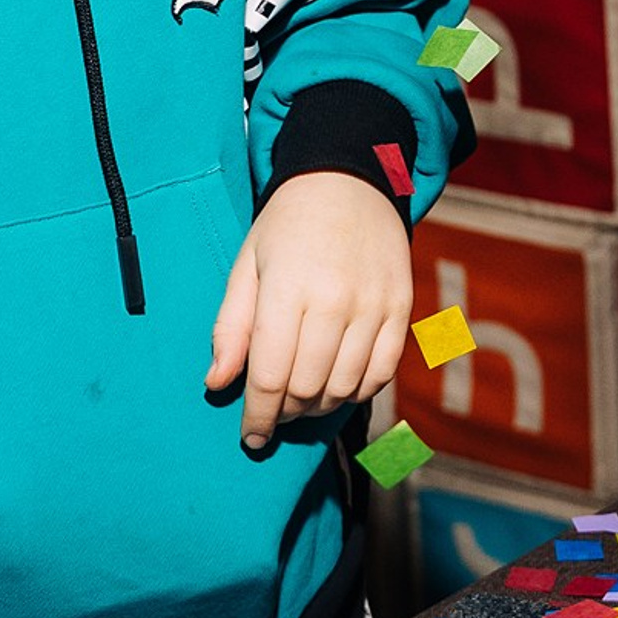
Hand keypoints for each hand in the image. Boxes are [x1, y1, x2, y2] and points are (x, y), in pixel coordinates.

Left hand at [205, 173, 412, 450]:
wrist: (349, 181)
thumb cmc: (287, 225)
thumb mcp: (247, 265)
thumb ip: (230, 327)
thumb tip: (216, 383)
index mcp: (288, 287)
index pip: (270, 377)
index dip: (257, 417)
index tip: (250, 436)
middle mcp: (335, 299)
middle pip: (306, 388)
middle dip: (284, 412)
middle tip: (273, 411)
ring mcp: (373, 303)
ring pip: (344, 387)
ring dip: (319, 406)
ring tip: (302, 399)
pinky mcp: (400, 306)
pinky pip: (382, 372)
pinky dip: (358, 390)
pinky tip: (338, 384)